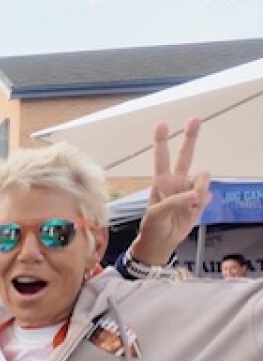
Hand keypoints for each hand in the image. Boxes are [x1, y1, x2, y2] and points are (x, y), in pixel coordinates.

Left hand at [129, 118, 211, 264]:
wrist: (163, 241)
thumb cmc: (153, 225)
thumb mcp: (156, 213)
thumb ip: (174, 202)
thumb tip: (195, 194)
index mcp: (161, 181)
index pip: (161, 157)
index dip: (161, 141)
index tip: (162, 124)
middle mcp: (177, 180)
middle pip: (186, 155)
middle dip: (191, 136)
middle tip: (196, 118)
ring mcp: (189, 189)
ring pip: (203, 177)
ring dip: (199, 188)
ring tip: (189, 204)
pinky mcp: (200, 200)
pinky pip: (207, 194)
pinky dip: (202, 203)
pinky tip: (192, 211)